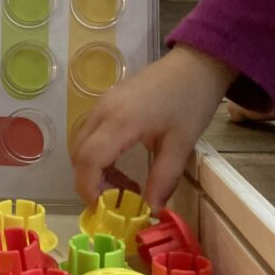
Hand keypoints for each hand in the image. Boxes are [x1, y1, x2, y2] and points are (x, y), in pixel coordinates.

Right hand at [71, 44, 235, 210]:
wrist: (196, 63)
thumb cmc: (192, 101)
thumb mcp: (182, 144)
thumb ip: (164, 179)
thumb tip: (151, 211)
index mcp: (120, 122)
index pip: (88, 160)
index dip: (89, 189)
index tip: (104, 209)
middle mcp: (102, 112)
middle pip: (78, 155)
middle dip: (90, 183)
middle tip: (117, 202)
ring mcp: (101, 105)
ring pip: (81, 146)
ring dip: (94, 170)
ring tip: (124, 185)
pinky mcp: (106, 103)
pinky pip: (90, 135)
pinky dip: (98, 156)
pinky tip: (122, 164)